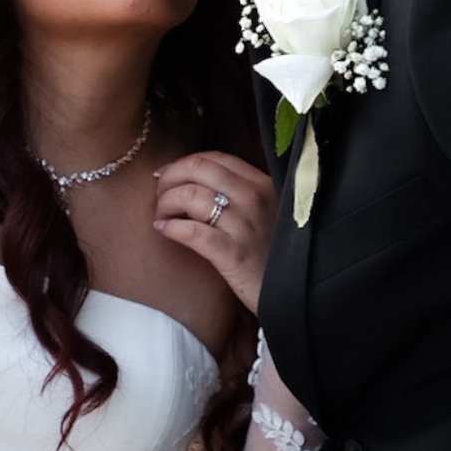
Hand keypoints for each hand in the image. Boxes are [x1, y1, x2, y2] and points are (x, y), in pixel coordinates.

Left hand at [152, 151, 275, 312]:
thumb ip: (242, 193)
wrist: (292, 293)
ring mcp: (244, 224)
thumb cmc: (272, 253)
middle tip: (158, 195)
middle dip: (169, 178)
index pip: (214, 158)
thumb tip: (196, 181)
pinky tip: (163, 230)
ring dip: (165, 203)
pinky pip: (191, 231)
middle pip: (197, 168)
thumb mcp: (267, 212)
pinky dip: (170, 227)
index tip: (166, 175)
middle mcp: (254, 197)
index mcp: (262, 183)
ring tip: (161, 216)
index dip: (183, 164)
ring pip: (189, 195)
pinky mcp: (232, 253)